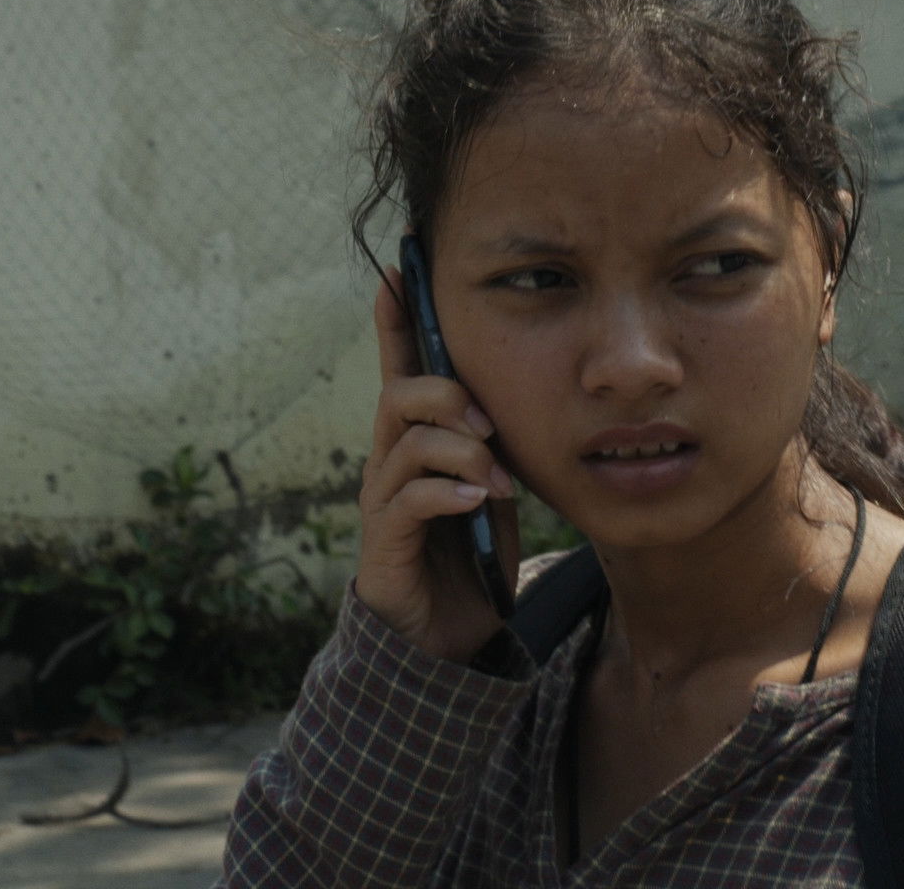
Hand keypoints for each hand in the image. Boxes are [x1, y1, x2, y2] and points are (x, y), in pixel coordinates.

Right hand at [355, 268, 520, 662]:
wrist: (446, 636)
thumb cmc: (469, 551)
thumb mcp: (492, 483)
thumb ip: (496, 440)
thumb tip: (520, 393)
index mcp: (416, 441)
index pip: (399, 368)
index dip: (395, 319)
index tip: (396, 268)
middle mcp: (389, 463)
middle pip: (398, 397)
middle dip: (444, 395)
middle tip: (487, 423)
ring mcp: (382, 504)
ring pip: (405, 444)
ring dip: (458, 450)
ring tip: (493, 477)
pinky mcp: (385, 546)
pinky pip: (407, 501)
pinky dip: (447, 493)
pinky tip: (476, 502)